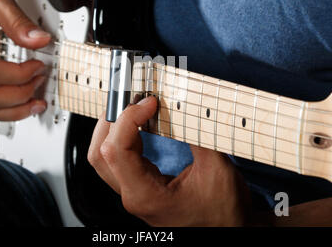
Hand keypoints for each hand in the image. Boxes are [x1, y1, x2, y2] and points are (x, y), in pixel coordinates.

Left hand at [88, 96, 250, 225]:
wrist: (230, 230)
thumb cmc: (224, 211)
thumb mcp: (216, 169)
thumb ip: (197, 135)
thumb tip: (183, 104)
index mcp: (146, 195)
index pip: (116, 150)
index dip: (127, 119)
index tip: (148, 102)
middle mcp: (133, 196)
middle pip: (101, 153)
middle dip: (113, 120)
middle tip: (135, 100)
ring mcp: (133, 193)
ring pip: (103, 158)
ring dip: (113, 129)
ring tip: (134, 109)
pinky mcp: (139, 189)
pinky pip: (117, 161)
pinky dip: (122, 138)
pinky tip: (138, 126)